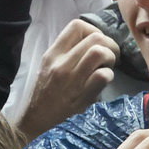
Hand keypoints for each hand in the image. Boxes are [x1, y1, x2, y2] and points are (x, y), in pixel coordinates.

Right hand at [16, 17, 115, 139]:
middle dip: (110, 45)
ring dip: (111, 58)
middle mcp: (60, 63)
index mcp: (52, 54)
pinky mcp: (81, 96)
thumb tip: (93, 42)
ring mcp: (71, 79)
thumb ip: (66, 53)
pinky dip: (109, 76)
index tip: (97, 44)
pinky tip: (103, 82)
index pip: (77, 26)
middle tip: (109, 58)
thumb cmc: (45, 95)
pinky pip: (103, 75)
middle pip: (96, 37)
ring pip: (100, 52)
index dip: (94, 30)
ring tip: (107, 67)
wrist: (37, 122)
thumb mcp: (48, 67)